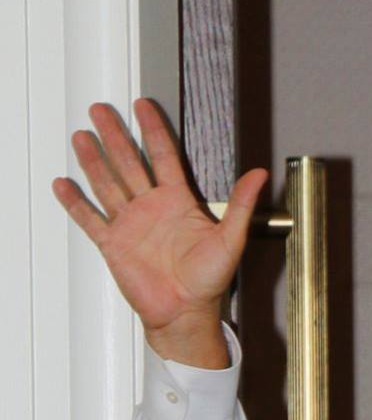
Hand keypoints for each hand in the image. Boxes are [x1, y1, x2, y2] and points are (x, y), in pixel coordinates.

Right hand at [53, 99, 268, 365]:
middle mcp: (151, 208)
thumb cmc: (208, 282)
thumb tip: (260, 175)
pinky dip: (76, 203)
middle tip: (101, 109)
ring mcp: (130, 224)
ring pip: (107, 184)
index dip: (153, 129)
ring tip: (81, 136)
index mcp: (177, 202)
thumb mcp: (231, 239)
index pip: (163, 156)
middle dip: (115, 135)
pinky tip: (64, 185)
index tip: (143, 106)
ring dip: (94, 160)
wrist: (185, 313)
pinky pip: (90, 219)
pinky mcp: (114, 244)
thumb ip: (241, 205)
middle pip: (129, 162)